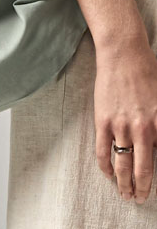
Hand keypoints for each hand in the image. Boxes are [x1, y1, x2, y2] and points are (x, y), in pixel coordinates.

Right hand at [94, 28, 156, 203]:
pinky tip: (107, 173)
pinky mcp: (103, 120)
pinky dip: (105, 165)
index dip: (156, 177)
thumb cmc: (146, 71)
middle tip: (139, 198)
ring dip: (123, 183)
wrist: (123, 55)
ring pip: (122, 164)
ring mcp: (121, 126)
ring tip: (124, 193)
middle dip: (142, 189)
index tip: (152, 186)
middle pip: (143, 169)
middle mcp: (143, 130)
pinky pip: (102, 150)